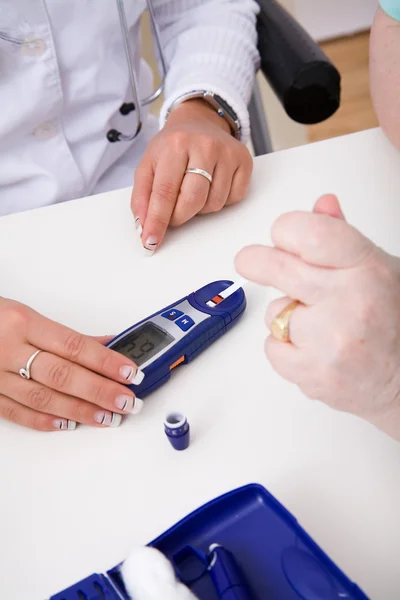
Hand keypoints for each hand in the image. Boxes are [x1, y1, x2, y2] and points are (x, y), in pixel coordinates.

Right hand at [0, 298, 143, 430]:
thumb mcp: (27, 316)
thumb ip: (68, 335)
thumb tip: (110, 344)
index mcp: (23, 322)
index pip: (74, 345)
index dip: (105, 362)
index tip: (130, 373)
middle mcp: (8, 348)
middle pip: (62, 375)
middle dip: (100, 391)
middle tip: (127, 401)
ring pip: (42, 398)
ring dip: (79, 411)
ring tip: (107, 417)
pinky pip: (17, 412)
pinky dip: (45, 420)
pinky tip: (69, 424)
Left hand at [131, 99, 252, 253]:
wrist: (199, 124)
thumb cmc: (172, 149)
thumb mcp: (149, 165)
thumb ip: (142, 197)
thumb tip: (143, 228)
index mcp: (175, 144)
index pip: (164, 192)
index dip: (157, 221)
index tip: (151, 242)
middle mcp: (204, 145)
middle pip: (193, 200)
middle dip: (180, 217)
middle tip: (174, 214)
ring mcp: (227, 153)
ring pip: (214, 204)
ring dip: (200, 208)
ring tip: (194, 190)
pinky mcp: (244, 161)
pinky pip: (233, 199)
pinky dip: (220, 201)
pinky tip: (212, 186)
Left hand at [235, 194, 399, 440]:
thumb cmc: (393, 320)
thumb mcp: (378, 268)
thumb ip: (342, 238)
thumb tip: (322, 204)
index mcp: (365, 267)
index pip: (309, 232)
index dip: (285, 230)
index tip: (281, 236)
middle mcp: (347, 300)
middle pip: (277, 267)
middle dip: (255, 261)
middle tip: (250, 261)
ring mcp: (329, 339)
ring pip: (273, 313)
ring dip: (284, 316)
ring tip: (318, 326)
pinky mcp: (314, 373)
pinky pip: (271, 348)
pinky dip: (284, 348)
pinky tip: (313, 349)